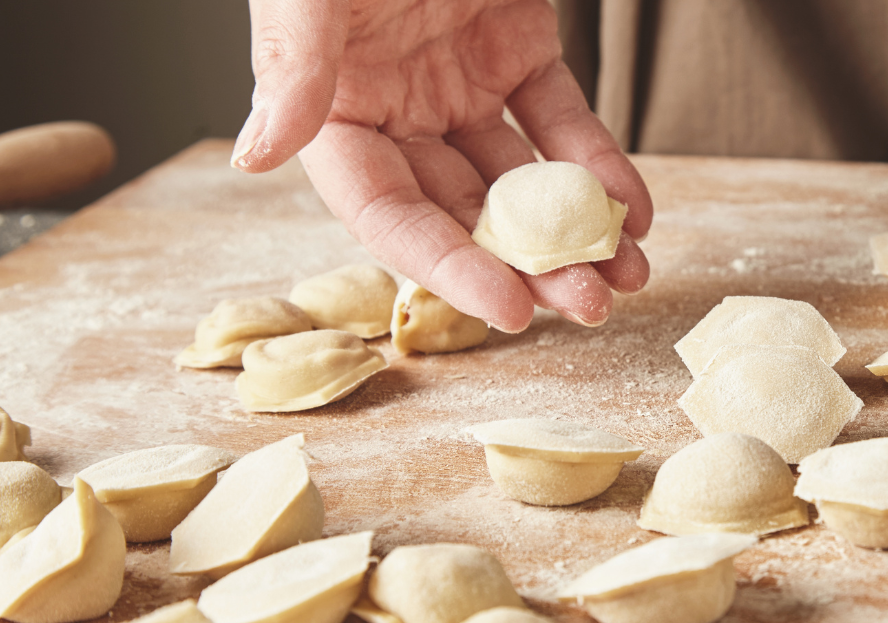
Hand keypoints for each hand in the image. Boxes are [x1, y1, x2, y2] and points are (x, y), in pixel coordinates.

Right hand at [231, 0, 651, 331]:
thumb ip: (291, 66)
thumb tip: (253, 156)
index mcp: (331, 106)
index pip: (387, 211)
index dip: (446, 266)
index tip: (508, 310)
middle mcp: (394, 107)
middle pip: (463, 209)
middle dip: (528, 264)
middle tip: (589, 306)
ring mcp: (457, 81)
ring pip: (519, 178)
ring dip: (573, 230)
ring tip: (627, 277)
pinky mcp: (518, 48)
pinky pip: (562, 121)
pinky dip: (600, 165)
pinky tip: (635, 209)